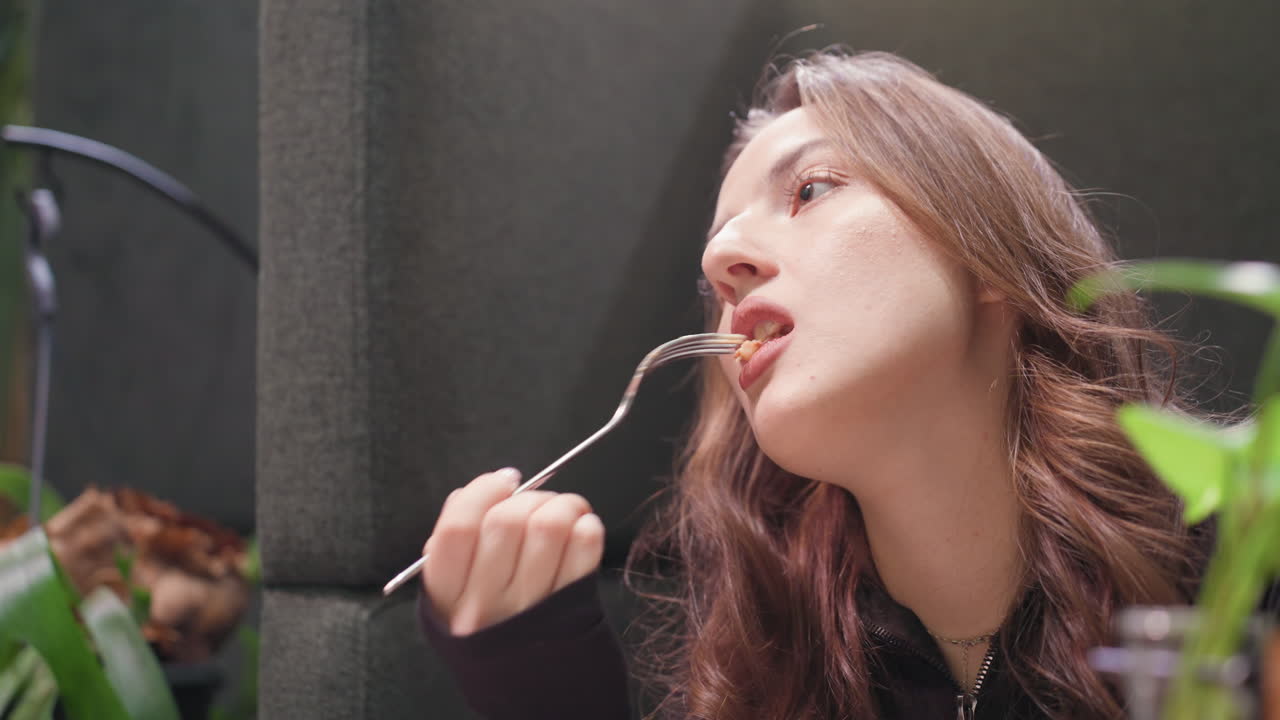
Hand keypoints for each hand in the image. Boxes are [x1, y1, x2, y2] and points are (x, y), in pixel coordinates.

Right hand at [421, 468, 605, 635]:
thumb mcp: (454, 597)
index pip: (457, 528)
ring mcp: (532, 609)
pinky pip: (586, 546)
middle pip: (506, 522)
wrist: (533, 695)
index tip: (504, 482)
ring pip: (550, 526)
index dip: (482, 492)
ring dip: (563, 505)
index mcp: (448, 597)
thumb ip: (456, 545)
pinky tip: (582, 530)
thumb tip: (483, 492)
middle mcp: (486, 606)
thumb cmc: (493, 630)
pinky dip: (587, 526)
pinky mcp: (574, 609)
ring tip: (565, 511)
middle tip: (537, 501)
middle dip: (528, 497)